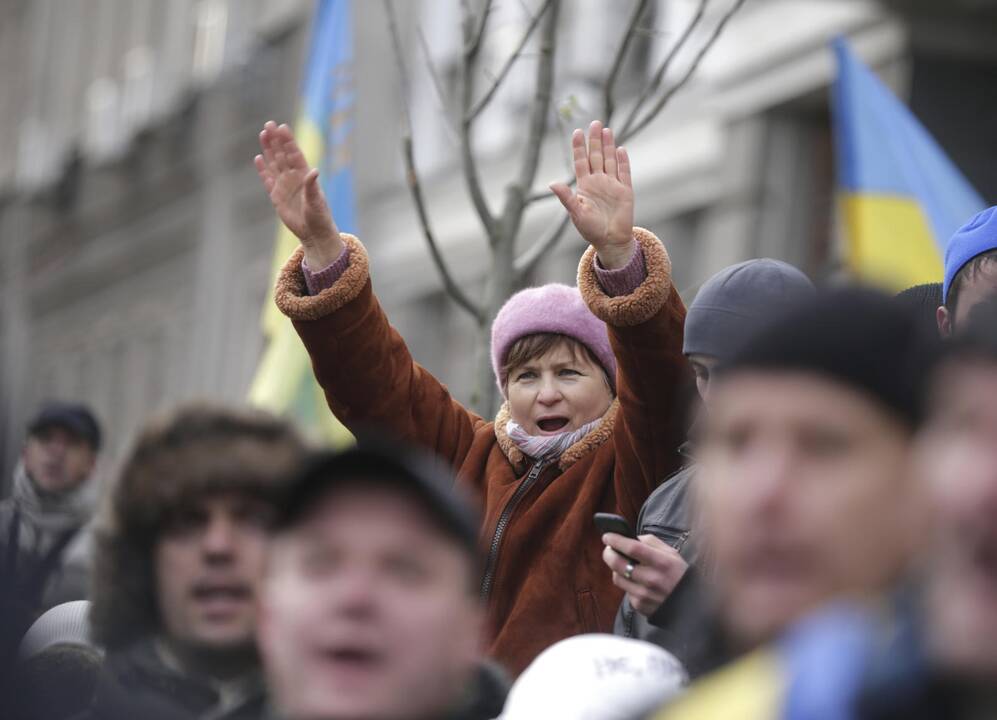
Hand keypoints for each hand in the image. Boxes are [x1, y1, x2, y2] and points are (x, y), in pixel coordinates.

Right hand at [254, 121, 343, 268]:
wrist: (313, 233)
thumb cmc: (319, 217)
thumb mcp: (316, 203)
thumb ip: (312, 187)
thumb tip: (314, 171)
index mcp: (305, 176)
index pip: (294, 154)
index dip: (288, 141)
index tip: (282, 127)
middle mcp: (294, 177)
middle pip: (282, 155)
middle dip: (276, 140)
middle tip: (269, 124)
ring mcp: (284, 185)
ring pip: (274, 163)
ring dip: (268, 150)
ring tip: (263, 134)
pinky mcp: (276, 196)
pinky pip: (268, 179)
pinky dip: (263, 169)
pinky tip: (258, 158)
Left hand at [550, 121, 634, 268]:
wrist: (610, 241)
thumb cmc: (591, 230)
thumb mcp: (576, 213)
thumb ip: (566, 198)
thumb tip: (552, 183)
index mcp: (585, 186)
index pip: (581, 162)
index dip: (579, 147)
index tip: (577, 132)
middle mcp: (598, 182)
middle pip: (596, 157)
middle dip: (595, 140)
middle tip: (595, 123)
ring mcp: (613, 185)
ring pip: (610, 160)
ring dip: (608, 146)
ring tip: (606, 130)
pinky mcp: (625, 191)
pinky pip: (624, 172)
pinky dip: (623, 161)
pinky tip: (620, 149)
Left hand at [603, 532, 688, 617]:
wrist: (693, 606)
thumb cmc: (680, 575)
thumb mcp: (672, 554)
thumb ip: (652, 543)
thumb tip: (632, 537)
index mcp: (662, 562)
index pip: (632, 548)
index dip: (616, 540)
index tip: (607, 536)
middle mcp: (652, 579)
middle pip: (618, 564)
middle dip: (608, 554)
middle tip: (608, 549)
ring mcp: (645, 595)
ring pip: (617, 578)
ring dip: (616, 569)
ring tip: (622, 564)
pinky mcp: (640, 606)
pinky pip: (625, 591)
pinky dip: (628, 584)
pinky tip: (636, 581)